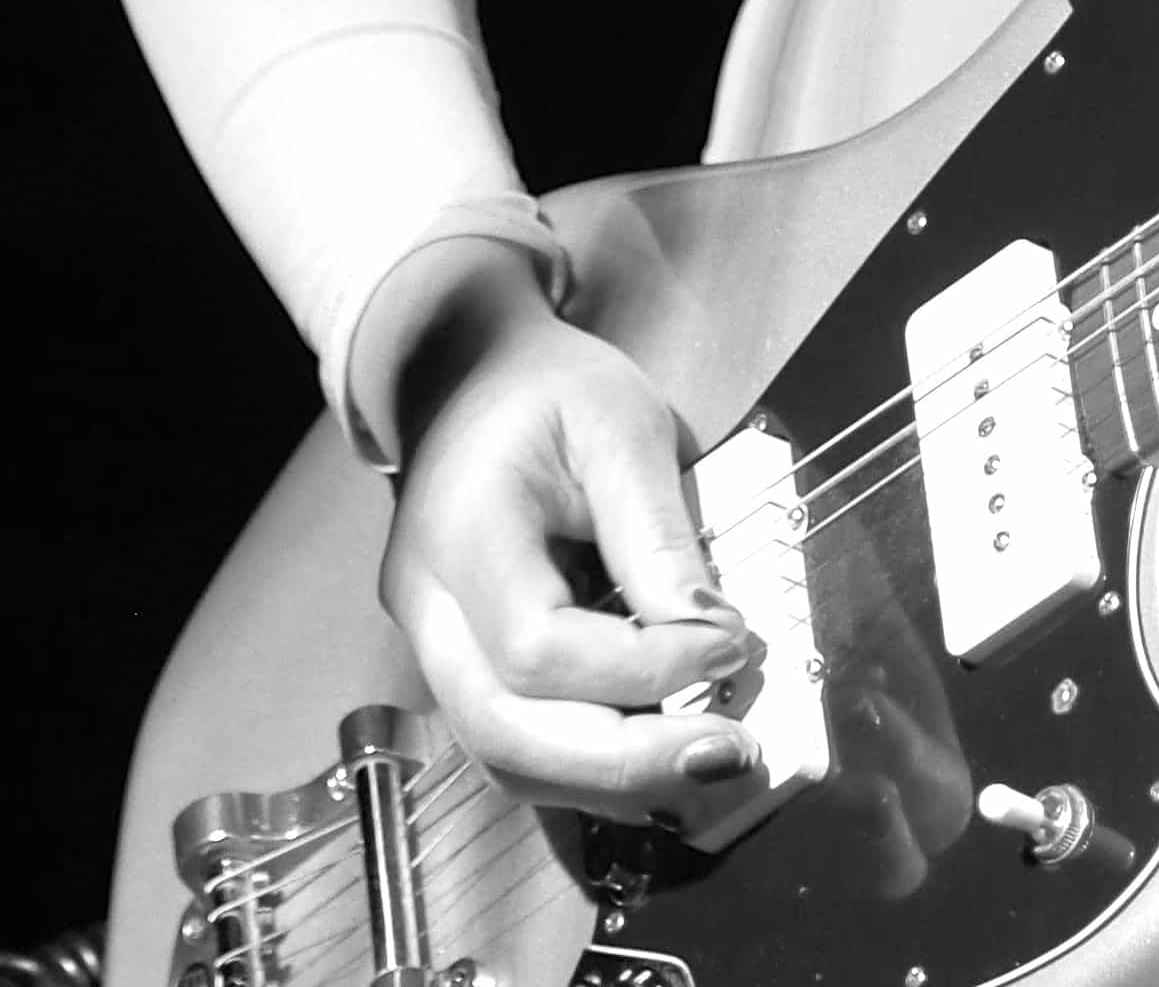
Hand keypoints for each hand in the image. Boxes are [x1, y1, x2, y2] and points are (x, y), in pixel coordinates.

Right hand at [369, 251, 763, 820]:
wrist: (466, 379)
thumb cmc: (545, 390)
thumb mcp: (621, 425)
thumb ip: (659, 532)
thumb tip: (711, 630)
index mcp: (460, 533)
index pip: (535, 646)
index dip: (640, 667)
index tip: (731, 642)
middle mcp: (427, 609)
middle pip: (504, 731)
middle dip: (625, 761)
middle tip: (730, 751)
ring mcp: (434, 647)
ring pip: (503, 756)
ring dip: (611, 778)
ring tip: (711, 758)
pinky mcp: (461, 668)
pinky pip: (515, 741)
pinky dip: (589, 762)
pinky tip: (662, 749)